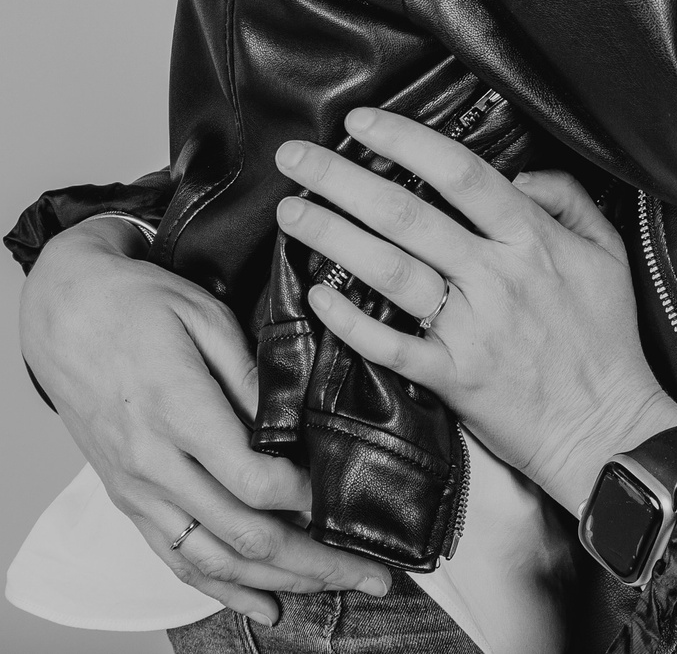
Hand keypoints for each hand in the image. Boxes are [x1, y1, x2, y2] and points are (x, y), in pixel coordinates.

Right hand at [17, 218, 390, 626]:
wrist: (68, 316)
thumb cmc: (142, 305)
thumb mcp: (206, 316)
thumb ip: (251, 374)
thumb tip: (296, 420)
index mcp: (179, 412)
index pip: (253, 479)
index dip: (307, 496)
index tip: (350, 493)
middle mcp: (155, 464)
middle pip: (243, 534)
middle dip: (315, 560)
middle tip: (372, 571)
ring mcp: (138, 490)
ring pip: (212, 559)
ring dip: (278, 582)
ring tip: (335, 587)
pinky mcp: (129, 500)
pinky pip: (176, 558)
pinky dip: (221, 590)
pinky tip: (264, 606)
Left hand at [274, 110, 676, 514]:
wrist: (608, 426)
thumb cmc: (606, 336)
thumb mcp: (608, 250)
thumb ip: (566, 199)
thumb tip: (519, 174)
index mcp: (532, 238)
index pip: (460, 173)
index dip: (406, 140)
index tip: (361, 121)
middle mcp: (496, 275)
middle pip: (407, 214)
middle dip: (342, 179)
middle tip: (296, 156)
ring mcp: (471, 327)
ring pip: (389, 270)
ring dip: (333, 235)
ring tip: (291, 211)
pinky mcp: (452, 376)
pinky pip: (390, 344)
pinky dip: (351, 320)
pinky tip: (317, 295)